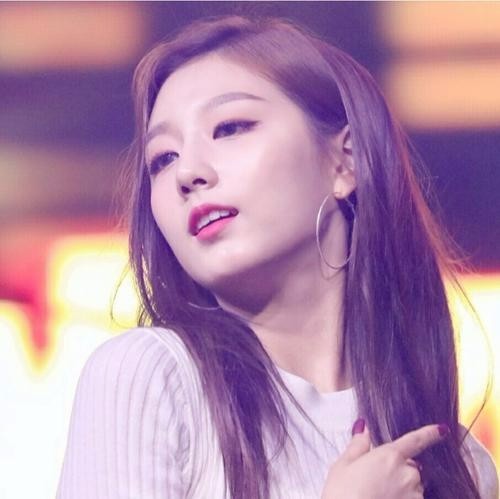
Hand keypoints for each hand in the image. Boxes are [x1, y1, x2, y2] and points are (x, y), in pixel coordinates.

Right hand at [321, 420, 448, 498]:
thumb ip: (358, 445)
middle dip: (399, 470)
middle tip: (376, 480)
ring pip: (413, 488)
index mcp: (389, 456)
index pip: (415, 440)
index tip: (442, 430)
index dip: (430, 433)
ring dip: (402, 489)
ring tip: (378, 496)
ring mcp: (414, 496)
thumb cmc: (341, 495)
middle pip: (411, 467)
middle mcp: (407, 474)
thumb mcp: (343, 465)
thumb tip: (364, 428)